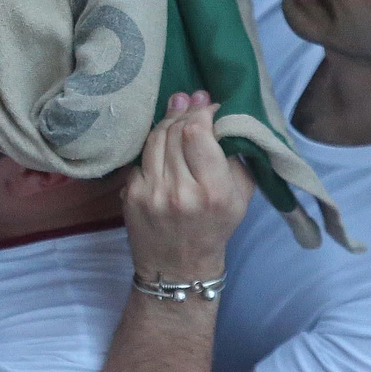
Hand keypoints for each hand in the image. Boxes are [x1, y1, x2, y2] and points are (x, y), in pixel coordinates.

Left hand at [124, 92, 254, 281]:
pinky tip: (164, 145)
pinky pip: (142, 156)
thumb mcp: (240, 197)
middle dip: (185, 112)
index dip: (201, 112)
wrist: (178, 267)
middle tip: (192, 104)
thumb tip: (218, 116)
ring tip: (178, 114)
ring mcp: (151, 193)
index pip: (197, 133)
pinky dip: (154, 146)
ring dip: (167, 122)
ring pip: (155, 137)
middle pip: (175, 130)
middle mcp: (180, 192)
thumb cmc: (214, 228)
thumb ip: (236, 157)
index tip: (209, 107)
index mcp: (213, 192)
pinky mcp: (130, 195)